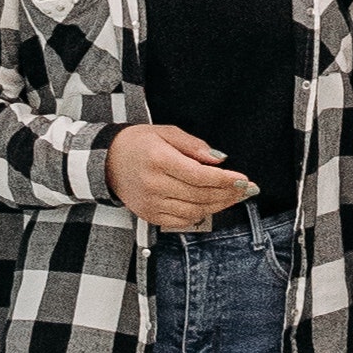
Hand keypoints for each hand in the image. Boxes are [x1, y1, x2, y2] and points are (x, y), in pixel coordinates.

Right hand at [109, 123, 257, 231]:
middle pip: (200, 195)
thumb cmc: (138, 143)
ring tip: (233, 197)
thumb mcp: (167, 132)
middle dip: (228, 194)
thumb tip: (220, 159)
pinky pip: (182, 221)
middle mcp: (154, 184)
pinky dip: (200, 214)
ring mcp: (151, 203)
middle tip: (247, 189)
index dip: (226, 180)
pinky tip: (211, 205)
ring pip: (194, 211)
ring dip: (218, 206)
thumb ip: (194, 146)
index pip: (200, 176)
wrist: (106, 161)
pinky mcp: (149, 215)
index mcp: (159, 160)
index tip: (244, 179)